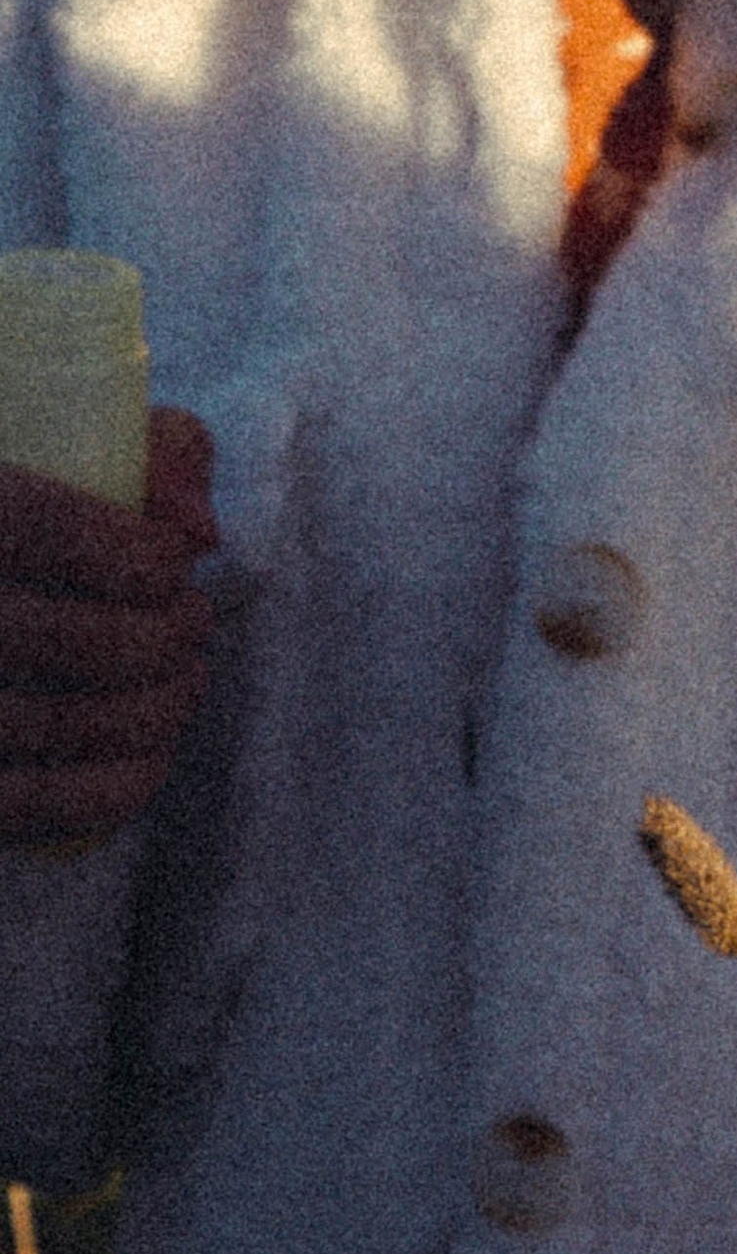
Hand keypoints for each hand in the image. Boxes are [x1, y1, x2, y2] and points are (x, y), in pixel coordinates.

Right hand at [0, 412, 216, 844]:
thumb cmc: (11, 535)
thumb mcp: (44, 447)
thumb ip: (138, 455)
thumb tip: (201, 530)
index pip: (34, 524)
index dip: (129, 551)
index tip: (172, 562)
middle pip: (62, 637)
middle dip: (158, 638)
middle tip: (191, 623)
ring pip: (54, 725)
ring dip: (153, 710)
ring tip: (187, 682)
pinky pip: (31, 806)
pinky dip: (112, 789)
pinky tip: (153, 757)